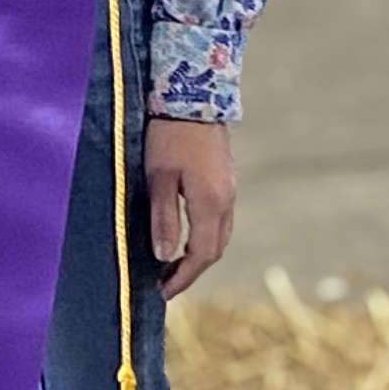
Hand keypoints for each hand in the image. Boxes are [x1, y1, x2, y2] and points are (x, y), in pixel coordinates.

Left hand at [143, 117, 234, 298]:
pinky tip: (185, 235)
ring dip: (199, 254)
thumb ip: (164, 219)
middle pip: (214, 249)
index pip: (201, 255)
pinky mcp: (225, 181)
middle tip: (165, 283)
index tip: (162, 292)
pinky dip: (203, 237)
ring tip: (173, 264)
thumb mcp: (159, 178)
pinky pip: (219, 220)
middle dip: (191, 271)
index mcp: (211, 204)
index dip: (183, 278)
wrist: (195, 96)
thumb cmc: (170, 135)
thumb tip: (164, 258)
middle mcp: (226, 201)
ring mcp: (229, 191)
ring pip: (219, 235)